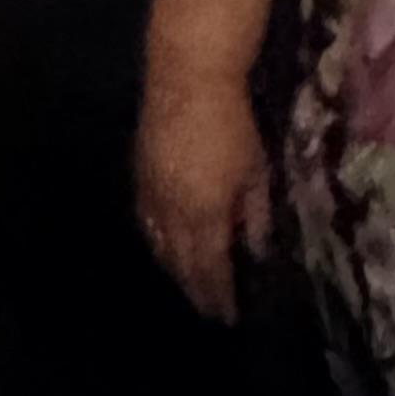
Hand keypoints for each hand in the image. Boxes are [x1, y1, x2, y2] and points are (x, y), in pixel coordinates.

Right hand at [135, 71, 271, 322]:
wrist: (186, 79)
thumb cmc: (232, 123)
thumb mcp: (256, 170)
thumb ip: (255, 215)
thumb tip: (256, 251)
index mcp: (204, 214)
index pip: (210, 268)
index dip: (218, 295)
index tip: (226, 317)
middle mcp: (172, 212)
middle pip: (180, 262)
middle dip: (194, 289)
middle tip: (207, 309)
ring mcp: (150, 193)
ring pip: (157, 244)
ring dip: (173, 268)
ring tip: (187, 283)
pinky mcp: (138, 174)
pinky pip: (144, 220)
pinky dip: (156, 240)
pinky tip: (164, 244)